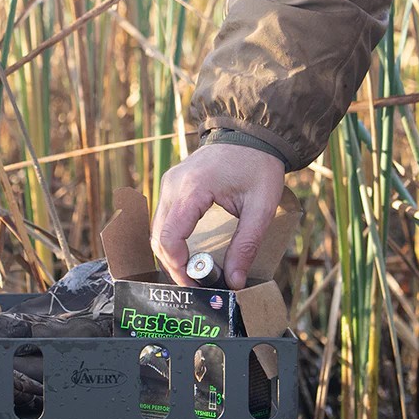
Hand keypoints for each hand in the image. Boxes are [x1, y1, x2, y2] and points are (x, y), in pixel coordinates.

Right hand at [150, 143, 284, 288]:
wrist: (252, 133)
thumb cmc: (258, 165)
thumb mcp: (261, 207)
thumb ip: (246, 245)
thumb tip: (235, 281)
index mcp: (192, 188)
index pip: (169, 237)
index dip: (178, 266)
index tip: (196, 284)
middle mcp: (172, 185)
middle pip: (158, 238)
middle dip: (174, 266)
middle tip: (196, 285)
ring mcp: (169, 184)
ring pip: (157, 231)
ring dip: (171, 255)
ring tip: (193, 272)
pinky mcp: (171, 186)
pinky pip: (163, 220)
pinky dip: (171, 241)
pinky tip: (189, 253)